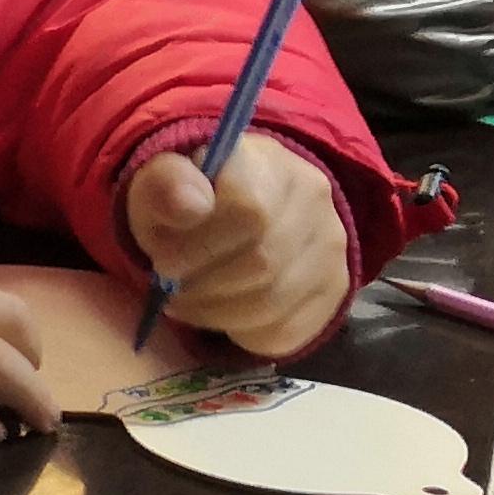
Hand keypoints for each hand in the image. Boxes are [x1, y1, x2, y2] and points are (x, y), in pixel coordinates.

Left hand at [124, 144, 351, 357]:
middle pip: (261, 263)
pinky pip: (286, 331)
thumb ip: (164, 186)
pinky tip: (223, 314)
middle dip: (201, 287)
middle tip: (171, 288)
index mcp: (266, 162)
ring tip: (188, 303)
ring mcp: (331, 246)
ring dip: (215, 314)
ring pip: (273, 303)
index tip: (163, 260)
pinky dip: (242, 333)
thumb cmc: (189, 199)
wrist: (235, 212)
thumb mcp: (159, 182)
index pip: (247, 210)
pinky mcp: (334, 289)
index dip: (197, 247)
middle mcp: (313, 198)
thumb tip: (189, 206)